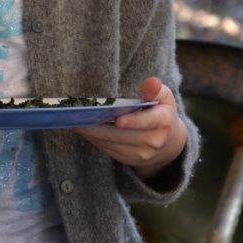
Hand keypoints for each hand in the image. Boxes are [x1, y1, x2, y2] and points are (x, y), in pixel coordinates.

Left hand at [72, 77, 186, 179]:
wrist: (168, 142)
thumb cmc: (160, 111)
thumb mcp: (163, 97)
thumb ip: (155, 89)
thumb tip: (152, 81)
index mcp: (164, 122)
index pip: (149, 121)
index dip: (133, 121)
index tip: (117, 119)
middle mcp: (154, 141)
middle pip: (123, 135)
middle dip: (100, 126)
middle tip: (79, 116)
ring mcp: (142, 154)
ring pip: (112, 144)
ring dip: (92, 133)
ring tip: (75, 121)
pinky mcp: (130, 160)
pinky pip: (109, 150)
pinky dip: (95, 140)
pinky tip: (83, 129)